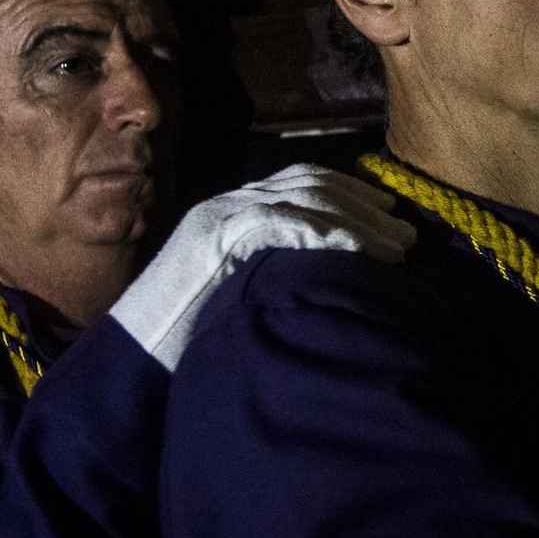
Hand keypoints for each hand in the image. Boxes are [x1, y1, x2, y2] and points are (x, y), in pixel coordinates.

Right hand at [111, 163, 416, 370]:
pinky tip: (362, 253)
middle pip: (310, 184)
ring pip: (306, 200)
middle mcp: (225, 204)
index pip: (298, 181)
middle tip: (406, 233)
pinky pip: (285, 223)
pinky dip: (329, 234)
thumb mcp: (242, 294)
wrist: (132, 356)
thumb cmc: (188, 339)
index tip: (387, 212)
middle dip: (364, 206)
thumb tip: (329, 276)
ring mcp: (218, 216)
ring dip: (360, 223)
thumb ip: (276, 272)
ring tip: (399, 249)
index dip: (348, 193)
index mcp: (230, 211)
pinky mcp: (215, 237)